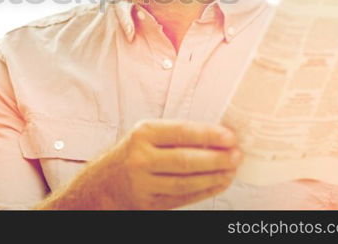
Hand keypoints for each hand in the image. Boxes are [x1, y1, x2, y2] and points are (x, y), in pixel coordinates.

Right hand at [42, 119, 240, 209]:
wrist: (99, 187)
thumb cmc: (128, 156)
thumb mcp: (144, 136)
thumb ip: (173, 135)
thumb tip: (215, 136)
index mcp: (142, 133)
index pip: (181, 132)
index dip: (209, 134)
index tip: (230, 136)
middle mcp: (141, 158)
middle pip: (186, 160)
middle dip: (217, 158)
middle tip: (237, 156)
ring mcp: (144, 183)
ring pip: (187, 182)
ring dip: (214, 177)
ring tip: (232, 171)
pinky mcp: (149, 204)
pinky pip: (183, 198)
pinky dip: (204, 191)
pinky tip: (218, 184)